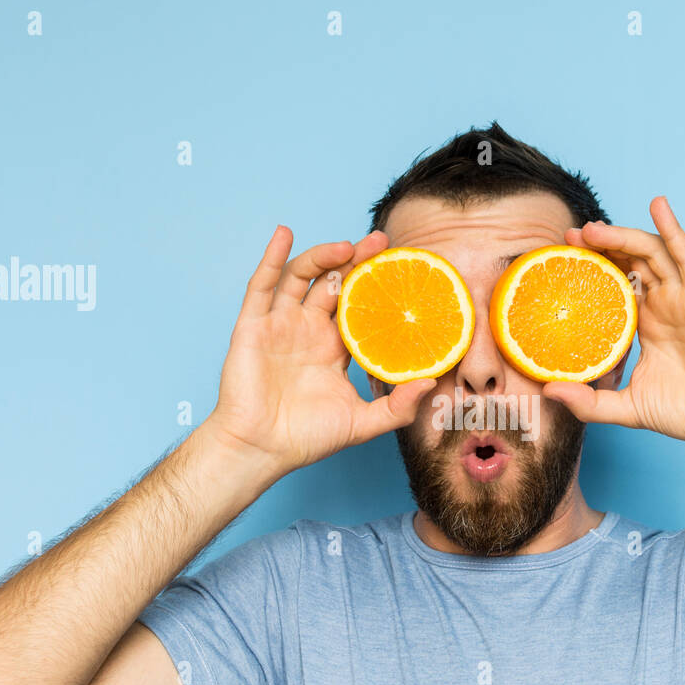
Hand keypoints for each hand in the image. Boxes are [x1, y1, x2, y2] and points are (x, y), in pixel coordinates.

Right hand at [203, 227, 435, 478]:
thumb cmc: (307, 439)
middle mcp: (308, 331)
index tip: (400, 266)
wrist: (261, 450)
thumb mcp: (363, 424)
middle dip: (356, 261)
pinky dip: (272, 257)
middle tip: (381, 243)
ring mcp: (280, 325)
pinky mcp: (253, 326)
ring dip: (323, 256)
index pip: (359, 307)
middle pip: (333, 284)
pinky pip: (261, 285)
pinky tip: (285, 234)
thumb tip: (431, 382)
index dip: (377, 286)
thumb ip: (397, 407)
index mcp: (333, 349)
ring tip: (347, 247)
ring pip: (301, 278)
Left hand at [542, 196, 684, 454]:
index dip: (591, 269)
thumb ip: (589, 402)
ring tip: (592, 229)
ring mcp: (684, 297)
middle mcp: (665, 305)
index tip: (561, 260)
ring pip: (650, 252)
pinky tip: (657, 206)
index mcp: (648, 325)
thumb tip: (548, 392)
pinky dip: (672, 228)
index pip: (615, 285)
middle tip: (569, 237)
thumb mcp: (625, 407)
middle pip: (629, 262)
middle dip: (600, 246)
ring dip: (622, 235)